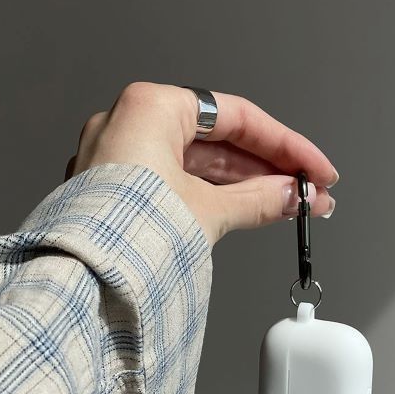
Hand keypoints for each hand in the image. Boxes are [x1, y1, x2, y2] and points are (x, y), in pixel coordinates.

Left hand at [66, 81, 338, 245]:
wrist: (78, 284)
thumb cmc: (125, 236)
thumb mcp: (206, 211)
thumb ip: (257, 200)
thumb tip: (293, 198)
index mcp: (150, 109)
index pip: (237, 117)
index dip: (286, 146)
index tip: (316, 169)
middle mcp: (132, 126)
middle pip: (220, 142)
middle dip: (269, 170)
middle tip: (308, 193)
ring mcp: (124, 160)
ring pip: (200, 165)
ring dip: (246, 186)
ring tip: (288, 206)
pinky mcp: (122, 192)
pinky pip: (178, 183)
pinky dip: (213, 196)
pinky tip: (248, 209)